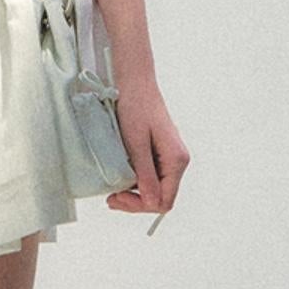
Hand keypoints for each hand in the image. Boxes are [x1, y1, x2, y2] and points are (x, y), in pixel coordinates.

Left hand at [105, 73, 189, 225]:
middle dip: (135, 202)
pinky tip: (120, 177)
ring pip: (154, 189)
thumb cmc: (135, 106)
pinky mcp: (160, 154)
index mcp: (177, 160)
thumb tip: (150, 203)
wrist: (135, 83)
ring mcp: (169, 158)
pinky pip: (150, 177)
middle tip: (111, 198)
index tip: (117, 197)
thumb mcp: (136, 143)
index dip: (141, 206)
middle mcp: (178, 161)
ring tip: (113, 188)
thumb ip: (144, 174)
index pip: (165, 200)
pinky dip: (135, 182)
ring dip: (134, 193)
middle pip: (160, 197)